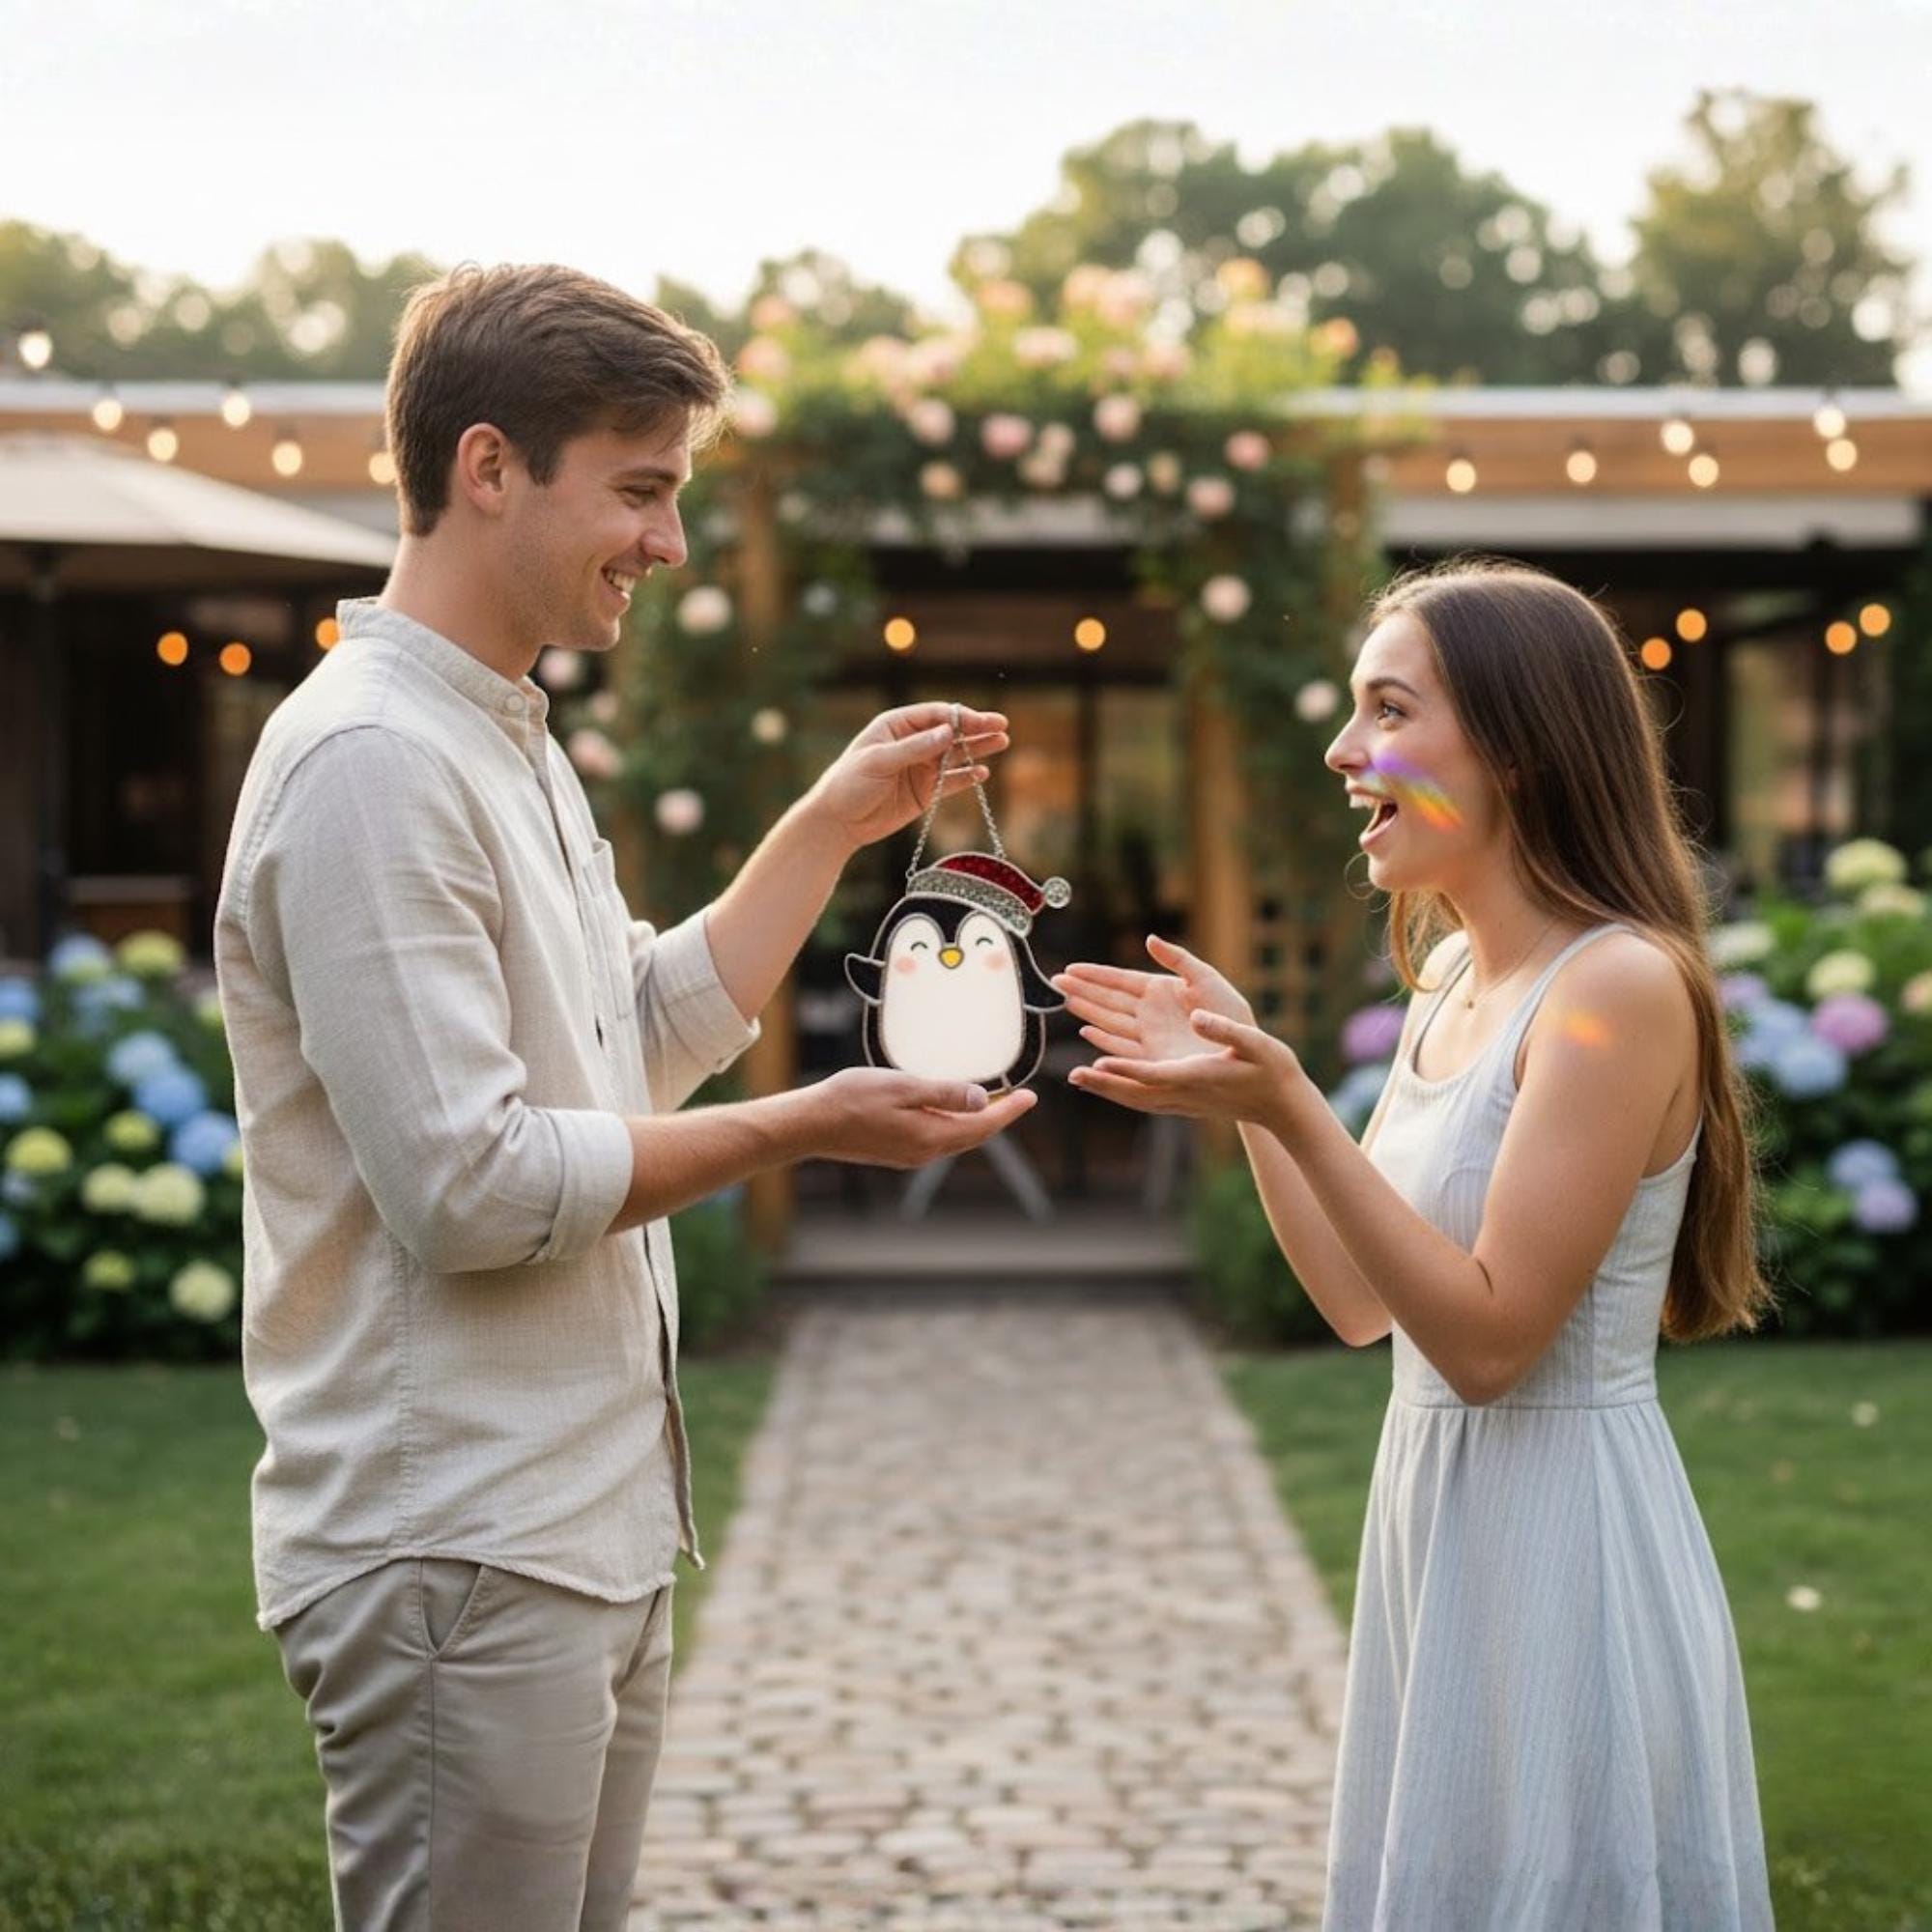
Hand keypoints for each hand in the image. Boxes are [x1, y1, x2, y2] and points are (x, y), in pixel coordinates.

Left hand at [805, 703, 1009, 852]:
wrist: (837, 821)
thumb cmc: (848, 783)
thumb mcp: (879, 761)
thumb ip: (914, 748)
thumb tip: (948, 732)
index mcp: (897, 726)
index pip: (935, 716)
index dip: (960, 717)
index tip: (980, 721)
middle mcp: (912, 743)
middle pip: (950, 732)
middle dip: (976, 728)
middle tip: (1002, 726)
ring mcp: (920, 767)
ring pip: (955, 755)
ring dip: (978, 749)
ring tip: (1002, 742)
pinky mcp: (924, 792)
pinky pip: (951, 781)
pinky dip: (967, 778)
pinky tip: (983, 773)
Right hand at [805, 1066, 1037, 1168]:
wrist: (810, 1124)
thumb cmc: (852, 1099)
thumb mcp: (904, 1087)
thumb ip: (945, 1093)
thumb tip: (982, 1100)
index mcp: (930, 1137)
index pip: (982, 1126)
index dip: (1009, 1111)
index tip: (1031, 1097)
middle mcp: (924, 1153)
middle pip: (972, 1136)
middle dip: (997, 1118)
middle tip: (1018, 1098)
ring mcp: (908, 1156)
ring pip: (954, 1139)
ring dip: (975, 1122)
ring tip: (992, 1103)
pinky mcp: (895, 1152)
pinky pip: (936, 1139)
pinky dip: (952, 1124)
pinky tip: (951, 1111)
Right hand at [1051, 934, 1254, 1062]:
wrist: (1245, 1050)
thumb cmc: (1231, 1012)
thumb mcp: (1206, 978)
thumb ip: (1178, 959)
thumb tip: (1149, 940)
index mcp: (1160, 990)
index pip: (1120, 980)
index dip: (1094, 974)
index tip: (1071, 969)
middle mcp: (1150, 1012)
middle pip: (1108, 999)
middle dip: (1082, 990)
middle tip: (1054, 981)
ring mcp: (1150, 1034)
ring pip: (1110, 1020)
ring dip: (1087, 1010)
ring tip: (1064, 1000)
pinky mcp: (1153, 1055)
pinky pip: (1122, 1045)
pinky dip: (1104, 1039)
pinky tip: (1087, 1031)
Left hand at [1067, 1005, 1303, 1132]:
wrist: (1281, 1104)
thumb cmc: (1271, 1069)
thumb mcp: (1254, 1043)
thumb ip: (1225, 1030)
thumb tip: (1197, 1017)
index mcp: (1197, 1077)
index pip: (1152, 1075)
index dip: (1124, 1071)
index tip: (1096, 1066)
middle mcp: (1184, 1094)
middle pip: (1134, 1093)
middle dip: (1103, 1085)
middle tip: (1072, 1076)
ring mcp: (1183, 1102)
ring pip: (1136, 1099)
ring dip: (1107, 1089)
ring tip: (1079, 1078)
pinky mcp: (1185, 1103)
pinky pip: (1145, 1099)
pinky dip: (1123, 1091)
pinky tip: (1111, 1082)